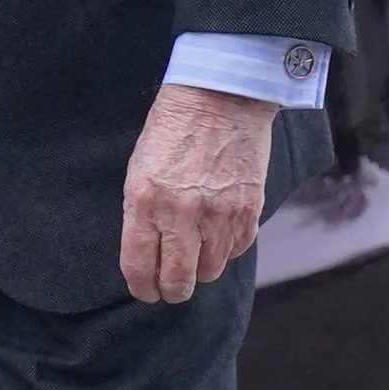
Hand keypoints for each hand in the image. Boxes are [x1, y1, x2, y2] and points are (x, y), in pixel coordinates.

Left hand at [120, 83, 274, 303]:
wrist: (220, 97)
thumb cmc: (172, 130)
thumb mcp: (139, 170)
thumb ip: (141, 214)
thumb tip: (147, 254)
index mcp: (145, 202)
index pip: (139, 267)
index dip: (141, 287)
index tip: (144, 290)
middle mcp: (182, 214)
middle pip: (178, 281)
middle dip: (171, 291)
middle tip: (170, 289)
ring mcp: (219, 214)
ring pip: (210, 271)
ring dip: (200, 269)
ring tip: (195, 254)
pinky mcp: (248, 210)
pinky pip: (237, 250)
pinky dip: (226, 249)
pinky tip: (217, 233)